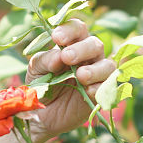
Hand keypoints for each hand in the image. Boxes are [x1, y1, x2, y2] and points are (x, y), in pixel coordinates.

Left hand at [25, 19, 114, 141]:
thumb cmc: (40, 85)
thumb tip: (59, 55)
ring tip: (80, 75)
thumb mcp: (35, 70)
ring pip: (108, 65)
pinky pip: (107, 88)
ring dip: (95, 69)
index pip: (77, 28)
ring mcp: (96, 75)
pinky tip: (86, 91)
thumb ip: (45, 60)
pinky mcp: (100, 94)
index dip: (70, 30)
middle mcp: (88, 57)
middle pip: (95, 44)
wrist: (41, 114)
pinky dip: (98, 87)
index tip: (57, 37)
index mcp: (71, 44)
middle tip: (67, 57)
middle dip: (82, 49)